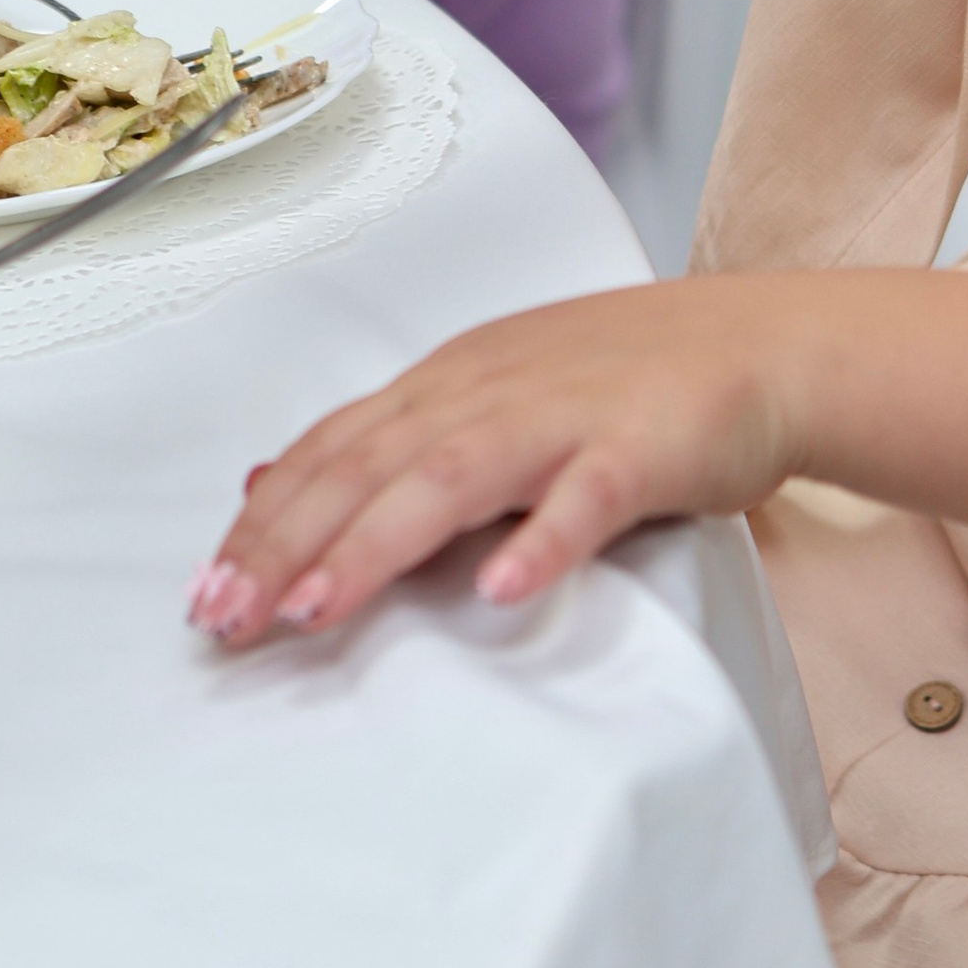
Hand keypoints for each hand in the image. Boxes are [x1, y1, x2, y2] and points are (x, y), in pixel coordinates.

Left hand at [186, 278, 804, 647]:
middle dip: (288, 544)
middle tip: (227, 621)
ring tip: (316, 610)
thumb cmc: (628, 384)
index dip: (264, 522)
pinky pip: (587, 496)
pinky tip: (504, 589)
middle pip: (368, 466)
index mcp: (450, 384)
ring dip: (376, 544)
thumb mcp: (492, 398)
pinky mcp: (641, 446)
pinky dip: (542, 538)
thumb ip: (391, 443)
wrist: (762, 346)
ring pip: (451, 477)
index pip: (332, 451)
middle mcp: (490, 392)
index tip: (205, 594)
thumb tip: (267, 484)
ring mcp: (564, 416)